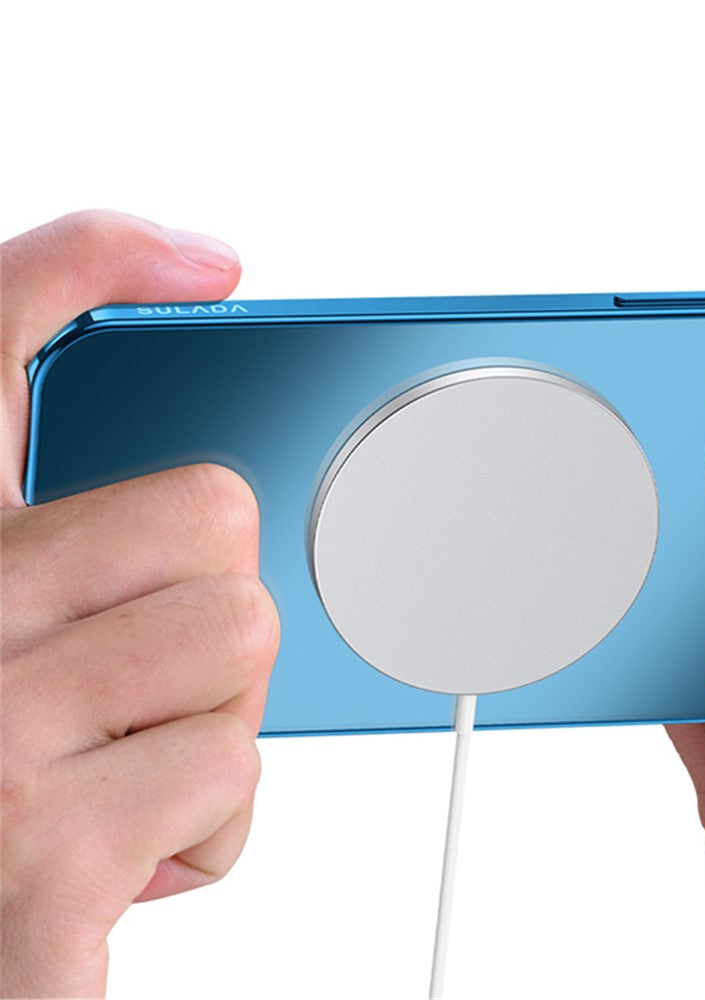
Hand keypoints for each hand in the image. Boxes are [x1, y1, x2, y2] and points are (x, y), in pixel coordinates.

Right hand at [1, 211, 280, 997]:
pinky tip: (134, 860)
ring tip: (133, 776)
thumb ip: (74, 578)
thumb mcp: (8, 665)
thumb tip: (214, 516)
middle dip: (216, 603)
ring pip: (238, 632)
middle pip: (207, 510)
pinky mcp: (41, 851)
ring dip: (217, 718)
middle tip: (152, 684)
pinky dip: (215, 826)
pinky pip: (232, 766)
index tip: (202, 259)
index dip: (91, 262)